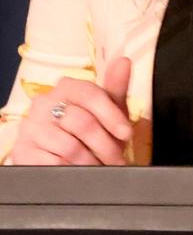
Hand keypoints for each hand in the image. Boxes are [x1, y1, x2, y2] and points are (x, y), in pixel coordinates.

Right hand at [11, 56, 132, 165]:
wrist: (62, 157)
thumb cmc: (89, 131)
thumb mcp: (106, 110)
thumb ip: (115, 87)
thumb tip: (124, 61)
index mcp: (65, 87)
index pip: (89, 94)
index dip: (111, 115)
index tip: (126, 133)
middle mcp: (44, 103)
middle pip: (82, 122)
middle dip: (105, 145)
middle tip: (117, 159)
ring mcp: (30, 127)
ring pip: (69, 146)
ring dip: (91, 161)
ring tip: (102, 168)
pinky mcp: (23, 151)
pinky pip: (54, 164)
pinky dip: (73, 172)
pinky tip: (82, 173)